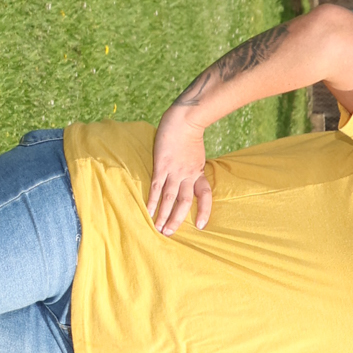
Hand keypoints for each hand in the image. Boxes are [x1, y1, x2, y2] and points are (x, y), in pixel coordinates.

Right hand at [146, 106, 212, 236]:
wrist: (184, 118)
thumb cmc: (189, 132)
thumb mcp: (197, 153)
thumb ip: (194, 166)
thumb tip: (191, 174)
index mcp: (198, 172)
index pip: (205, 196)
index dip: (204, 211)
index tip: (202, 225)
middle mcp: (188, 175)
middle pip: (184, 203)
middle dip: (177, 220)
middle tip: (169, 234)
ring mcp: (174, 171)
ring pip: (170, 199)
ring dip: (163, 215)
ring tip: (158, 229)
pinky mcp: (162, 166)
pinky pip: (156, 187)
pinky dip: (152, 201)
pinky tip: (147, 212)